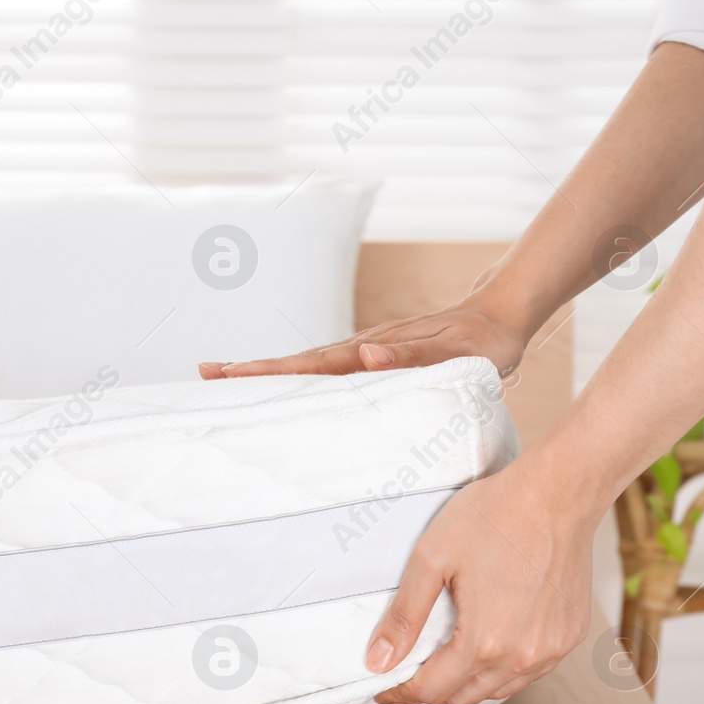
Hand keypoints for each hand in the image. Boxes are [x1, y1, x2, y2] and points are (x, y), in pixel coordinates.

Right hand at [198, 288, 533, 379]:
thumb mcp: (456, 356)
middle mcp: (361, 349)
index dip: (268, 371)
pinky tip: (283, 385)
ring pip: (309, 365)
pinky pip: (329, 370)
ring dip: (269, 372)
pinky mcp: (375, 360)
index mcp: (373, 350)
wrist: (499, 318)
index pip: (311, 364)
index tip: (227, 373)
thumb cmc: (482, 345)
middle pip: (297, 362)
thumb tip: (366, 357)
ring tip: (226, 377)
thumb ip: (413, 359)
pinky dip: (299, 376)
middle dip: (251, 370)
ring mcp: (365, 353)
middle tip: (205, 375)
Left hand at [366, 460, 596, 703]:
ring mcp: (551, 649)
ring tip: (443, 664)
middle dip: (431, 691)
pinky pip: (529, 671)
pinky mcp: (569, 636)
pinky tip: (487, 649)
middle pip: (465, 696)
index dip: (402, 694)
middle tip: (407, 676)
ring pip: (499, 689)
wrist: (558, 493)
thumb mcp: (432, 559)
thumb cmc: (497, 516)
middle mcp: (522, 656)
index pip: (433, 690)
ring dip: (467, 683)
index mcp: (485, 641)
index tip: (384, 690)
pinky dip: (502, 669)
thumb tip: (378, 660)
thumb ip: (404, 616)